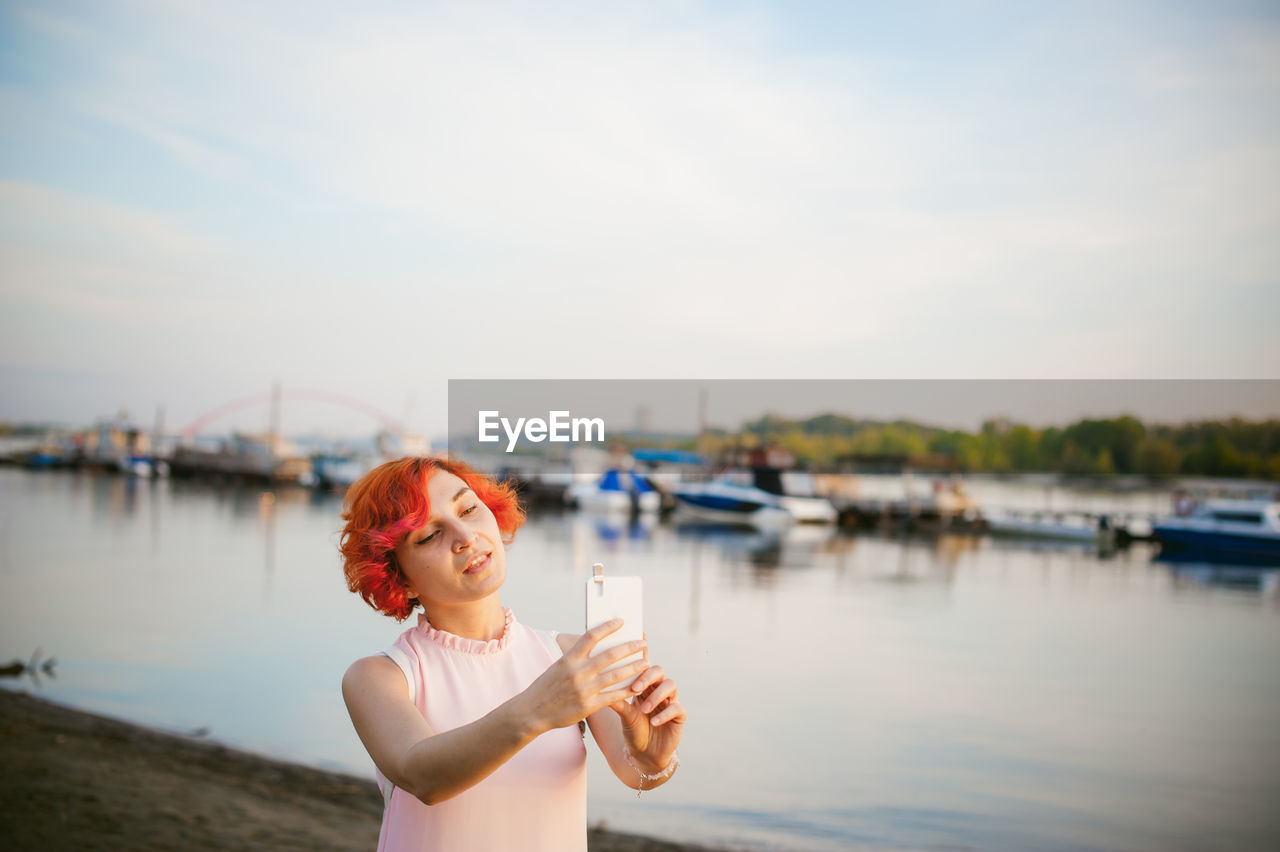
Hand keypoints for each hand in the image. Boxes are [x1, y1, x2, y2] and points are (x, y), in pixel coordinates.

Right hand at [519, 619, 649, 733]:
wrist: (531, 711)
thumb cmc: (546, 687)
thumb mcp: (558, 667)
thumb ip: (577, 658)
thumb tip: (599, 647)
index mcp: (569, 658)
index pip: (591, 636)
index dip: (608, 627)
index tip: (621, 621)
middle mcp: (577, 672)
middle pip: (610, 655)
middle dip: (630, 647)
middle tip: (643, 642)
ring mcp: (584, 690)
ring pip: (616, 675)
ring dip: (634, 668)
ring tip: (646, 663)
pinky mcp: (589, 706)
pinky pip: (613, 697)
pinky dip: (627, 691)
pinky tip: (637, 686)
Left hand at [609, 643, 684, 773]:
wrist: (644, 755)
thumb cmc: (633, 730)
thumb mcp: (622, 713)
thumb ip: (615, 698)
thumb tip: (598, 682)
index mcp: (644, 685)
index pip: (644, 664)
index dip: (643, 649)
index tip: (640, 634)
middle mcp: (658, 689)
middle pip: (658, 670)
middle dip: (647, 676)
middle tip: (635, 687)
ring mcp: (671, 701)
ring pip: (670, 685)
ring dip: (656, 696)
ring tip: (644, 708)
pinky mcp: (679, 715)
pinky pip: (677, 708)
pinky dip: (664, 713)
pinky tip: (654, 721)